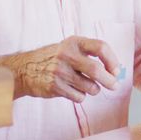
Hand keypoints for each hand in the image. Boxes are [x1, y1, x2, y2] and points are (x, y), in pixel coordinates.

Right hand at [0, 36, 119, 101]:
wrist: (24, 70)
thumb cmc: (54, 58)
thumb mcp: (69, 47)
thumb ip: (90, 55)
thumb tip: (116, 71)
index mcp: (73, 42)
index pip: (101, 47)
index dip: (112, 60)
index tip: (116, 70)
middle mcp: (66, 55)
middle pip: (97, 70)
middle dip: (110, 80)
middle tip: (114, 86)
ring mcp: (59, 72)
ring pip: (90, 87)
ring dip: (94, 89)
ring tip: (87, 85)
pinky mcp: (54, 87)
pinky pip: (79, 97)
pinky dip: (81, 96)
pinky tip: (72, 89)